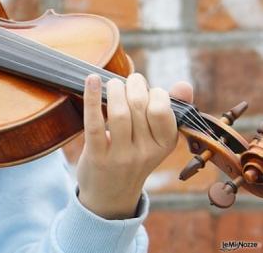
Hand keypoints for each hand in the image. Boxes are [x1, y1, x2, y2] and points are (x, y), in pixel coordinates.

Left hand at [76, 73, 193, 218]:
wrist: (111, 195)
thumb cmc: (134, 156)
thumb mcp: (157, 140)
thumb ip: (170, 110)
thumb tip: (184, 84)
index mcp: (165, 145)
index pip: (163, 110)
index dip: (154, 92)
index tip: (146, 90)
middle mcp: (145, 152)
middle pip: (140, 106)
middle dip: (134, 85)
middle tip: (128, 81)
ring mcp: (121, 155)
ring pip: (119, 113)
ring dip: (115, 89)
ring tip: (112, 84)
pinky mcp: (97, 156)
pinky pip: (94, 123)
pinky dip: (92, 97)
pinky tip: (91, 80)